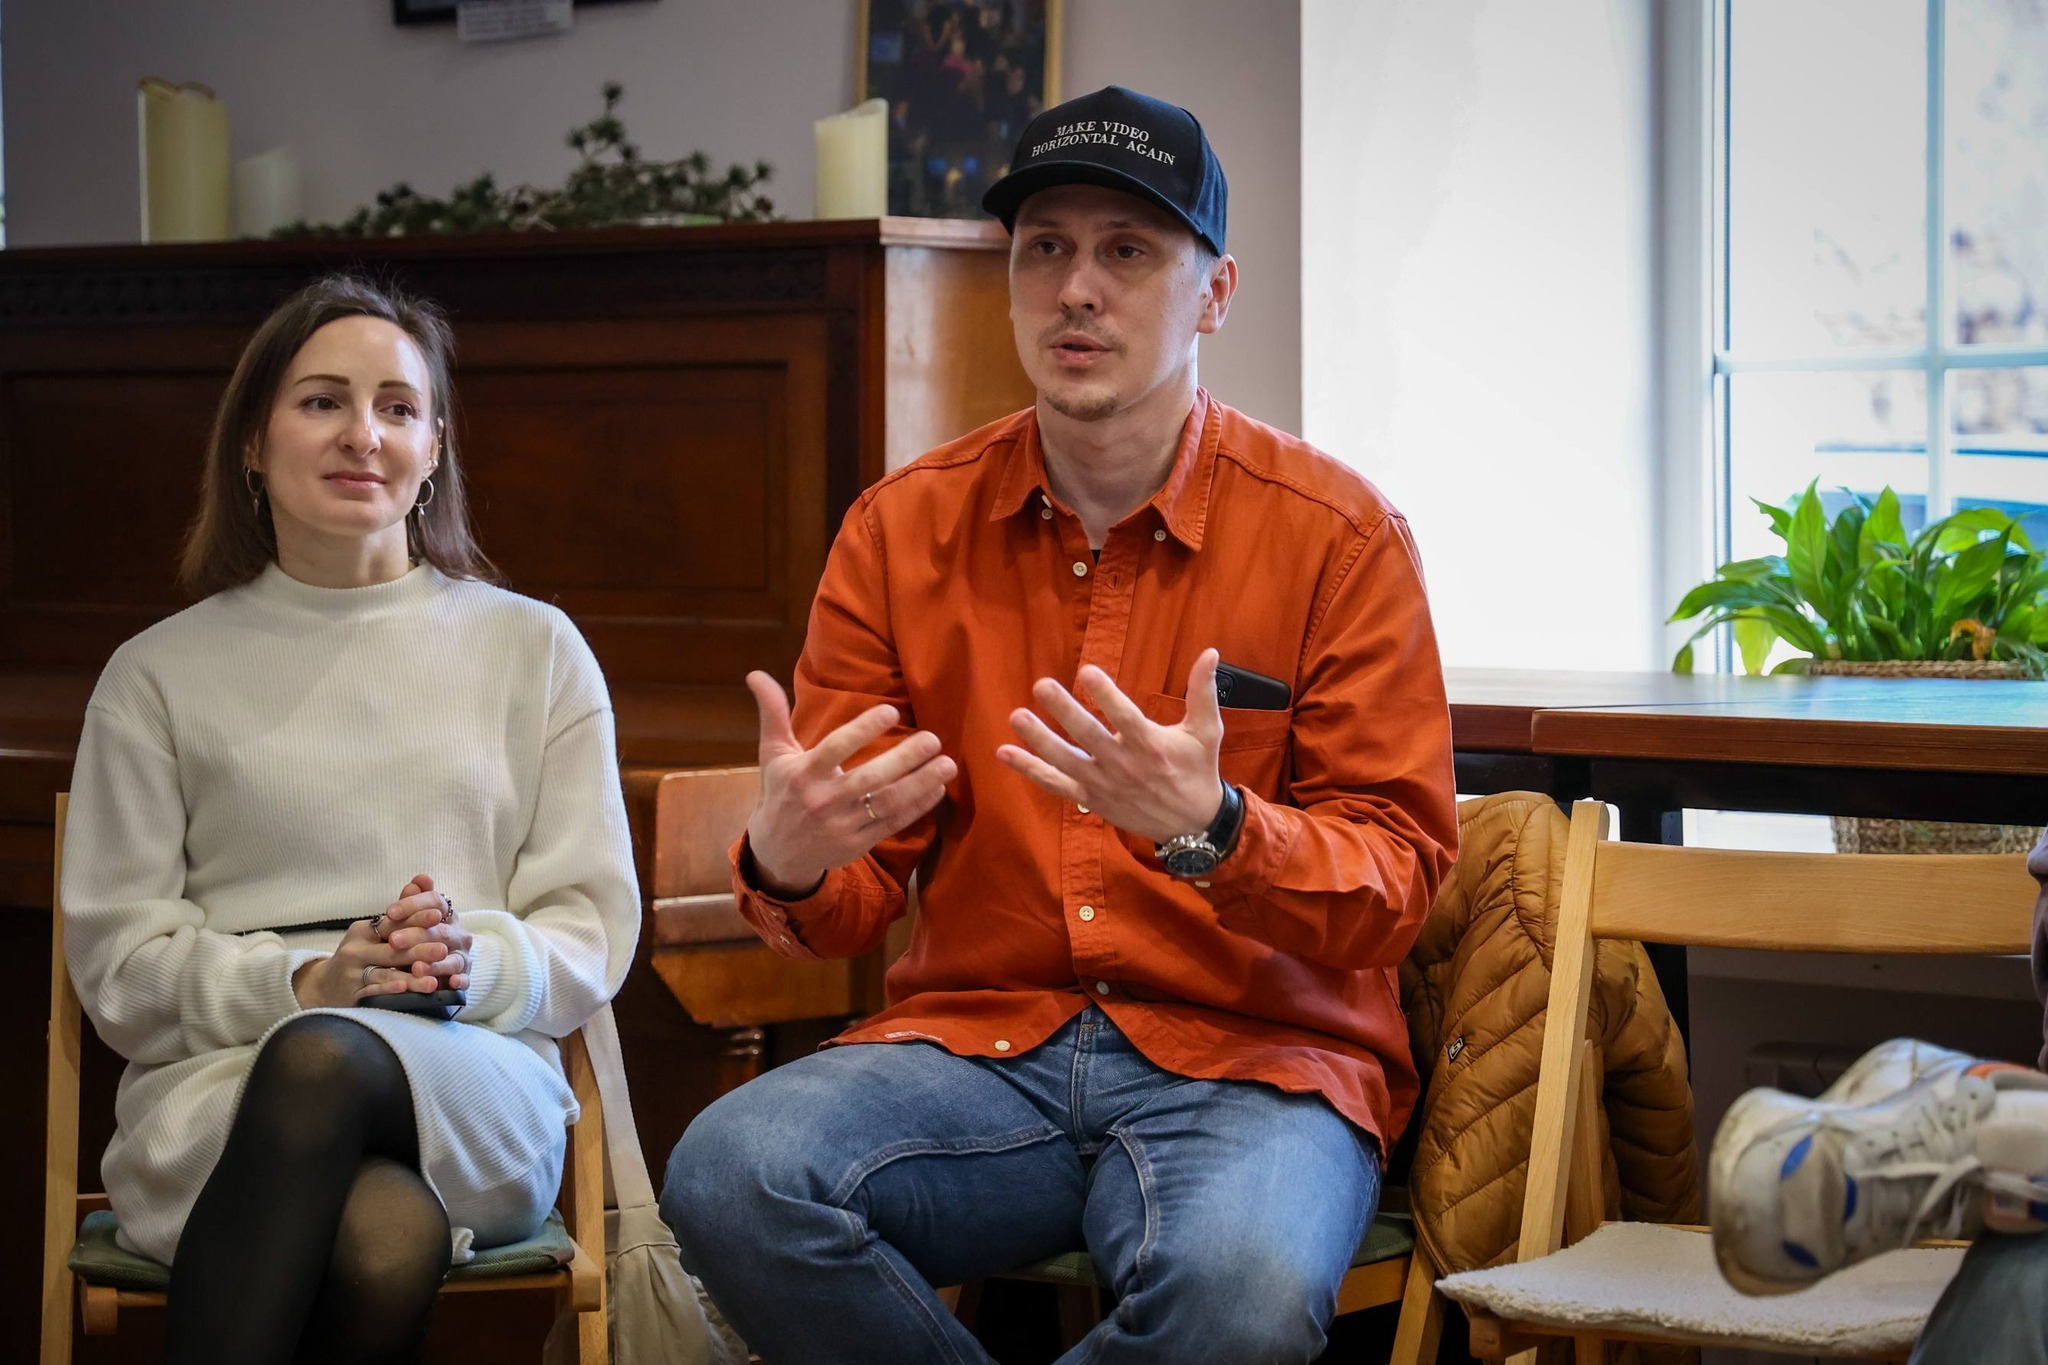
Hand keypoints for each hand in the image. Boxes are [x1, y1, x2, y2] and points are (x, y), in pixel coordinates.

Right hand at [290, 874, 473, 1008]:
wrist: (325, 987)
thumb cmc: (360, 955)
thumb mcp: (375, 933)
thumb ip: (402, 912)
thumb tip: (423, 879)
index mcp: (363, 931)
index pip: (392, 923)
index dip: (415, 919)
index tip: (438, 915)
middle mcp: (354, 950)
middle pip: (391, 950)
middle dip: (419, 949)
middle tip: (443, 949)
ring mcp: (351, 974)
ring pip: (384, 974)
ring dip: (410, 978)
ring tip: (433, 980)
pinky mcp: (351, 995)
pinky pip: (372, 993)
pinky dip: (389, 992)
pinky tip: (404, 992)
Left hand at [377, 873, 473, 995]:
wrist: (428, 970)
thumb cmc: (415, 941)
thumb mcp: (409, 922)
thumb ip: (412, 903)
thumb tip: (419, 879)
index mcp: (446, 915)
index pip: (435, 902)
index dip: (413, 904)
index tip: (390, 911)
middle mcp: (458, 934)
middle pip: (441, 931)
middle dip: (416, 935)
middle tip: (394, 941)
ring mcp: (462, 956)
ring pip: (452, 958)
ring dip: (436, 963)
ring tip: (416, 968)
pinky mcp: (463, 977)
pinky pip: (464, 979)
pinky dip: (459, 980)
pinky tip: (450, 983)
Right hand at [743, 670, 956, 897]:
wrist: (778, 854)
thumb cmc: (779, 794)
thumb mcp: (773, 755)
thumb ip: (772, 713)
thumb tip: (755, 674)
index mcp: (803, 774)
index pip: (836, 748)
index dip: (863, 730)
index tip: (892, 711)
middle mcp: (823, 801)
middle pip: (868, 778)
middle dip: (903, 759)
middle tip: (933, 739)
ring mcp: (843, 825)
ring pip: (887, 803)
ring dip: (920, 784)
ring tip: (947, 764)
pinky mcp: (859, 843)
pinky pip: (893, 824)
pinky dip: (918, 807)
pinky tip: (938, 789)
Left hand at [998, 648, 1226, 842]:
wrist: (1192, 825)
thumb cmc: (1198, 770)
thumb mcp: (1206, 731)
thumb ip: (1203, 690)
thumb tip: (1211, 652)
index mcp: (1151, 745)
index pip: (1124, 716)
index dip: (1105, 694)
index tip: (1087, 671)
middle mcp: (1124, 765)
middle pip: (1088, 736)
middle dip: (1064, 711)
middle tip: (1042, 686)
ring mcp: (1103, 784)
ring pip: (1066, 761)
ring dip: (1039, 740)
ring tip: (1017, 716)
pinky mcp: (1091, 799)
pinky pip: (1056, 784)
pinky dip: (1030, 771)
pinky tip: (1005, 753)